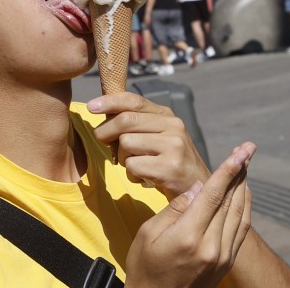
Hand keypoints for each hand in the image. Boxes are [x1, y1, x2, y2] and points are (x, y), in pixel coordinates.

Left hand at [88, 92, 209, 197]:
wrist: (197, 190)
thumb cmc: (168, 161)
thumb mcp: (156, 136)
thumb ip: (135, 122)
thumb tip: (100, 109)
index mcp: (167, 115)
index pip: (133, 100)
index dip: (109, 101)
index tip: (91, 106)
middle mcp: (173, 126)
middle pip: (125, 121)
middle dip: (106, 131)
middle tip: (103, 142)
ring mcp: (174, 146)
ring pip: (126, 143)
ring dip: (122, 158)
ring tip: (137, 166)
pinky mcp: (171, 168)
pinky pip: (132, 165)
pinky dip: (132, 174)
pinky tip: (145, 178)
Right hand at [125, 143, 254, 287]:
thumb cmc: (144, 265)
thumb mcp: (149, 234)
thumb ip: (174, 209)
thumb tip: (196, 188)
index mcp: (190, 236)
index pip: (213, 195)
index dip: (228, 170)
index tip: (240, 151)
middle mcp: (213, 246)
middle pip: (232, 201)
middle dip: (240, 173)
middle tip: (247, 150)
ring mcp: (223, 256)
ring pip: (241, 214)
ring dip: (244, 187)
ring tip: (245, 166)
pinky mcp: (227, 262)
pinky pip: (241, 229)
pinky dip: (244, 208)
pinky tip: (242, 195)